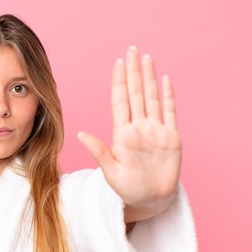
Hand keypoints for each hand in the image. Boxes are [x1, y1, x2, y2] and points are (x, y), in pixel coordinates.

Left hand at [78, 46, 181, 221]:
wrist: (150, 201)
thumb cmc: (128, 189)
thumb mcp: (110, 172)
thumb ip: (99, 151)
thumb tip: (80, 134)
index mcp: (123, 133)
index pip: (120, 101)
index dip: (119, 81)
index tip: (118, 63)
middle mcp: (139, 127)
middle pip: (136, 93)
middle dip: (134, 71)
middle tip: (132, 49)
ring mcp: (156, 130)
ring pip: (152, 98)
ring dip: (150, 78)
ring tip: (146, 58)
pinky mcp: (171, 137)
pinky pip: (170, 112)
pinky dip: (168, 96)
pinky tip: (165, 80)